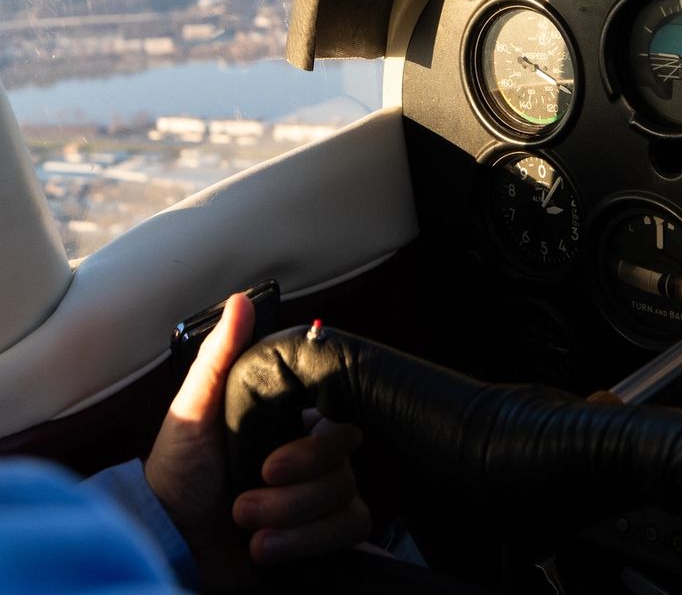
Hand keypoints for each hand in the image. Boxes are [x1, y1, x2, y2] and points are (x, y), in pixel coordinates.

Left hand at [144, 295, 368, 588]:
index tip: (277, 450)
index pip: (339, 414)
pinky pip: (349, 530)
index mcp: (292, 418)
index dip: (318, 439)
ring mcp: (321, 495)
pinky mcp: (323, 535)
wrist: (169, 538)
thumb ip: (220, 355)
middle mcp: (313, 453)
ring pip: (346, 496)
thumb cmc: (179, 469)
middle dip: (296, 482)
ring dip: (290, 515)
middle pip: (345, 458)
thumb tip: (241, 300)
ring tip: (244, 520)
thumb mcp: (193, 408)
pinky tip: (265, 546)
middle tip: (252, 487)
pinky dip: (305, 542)